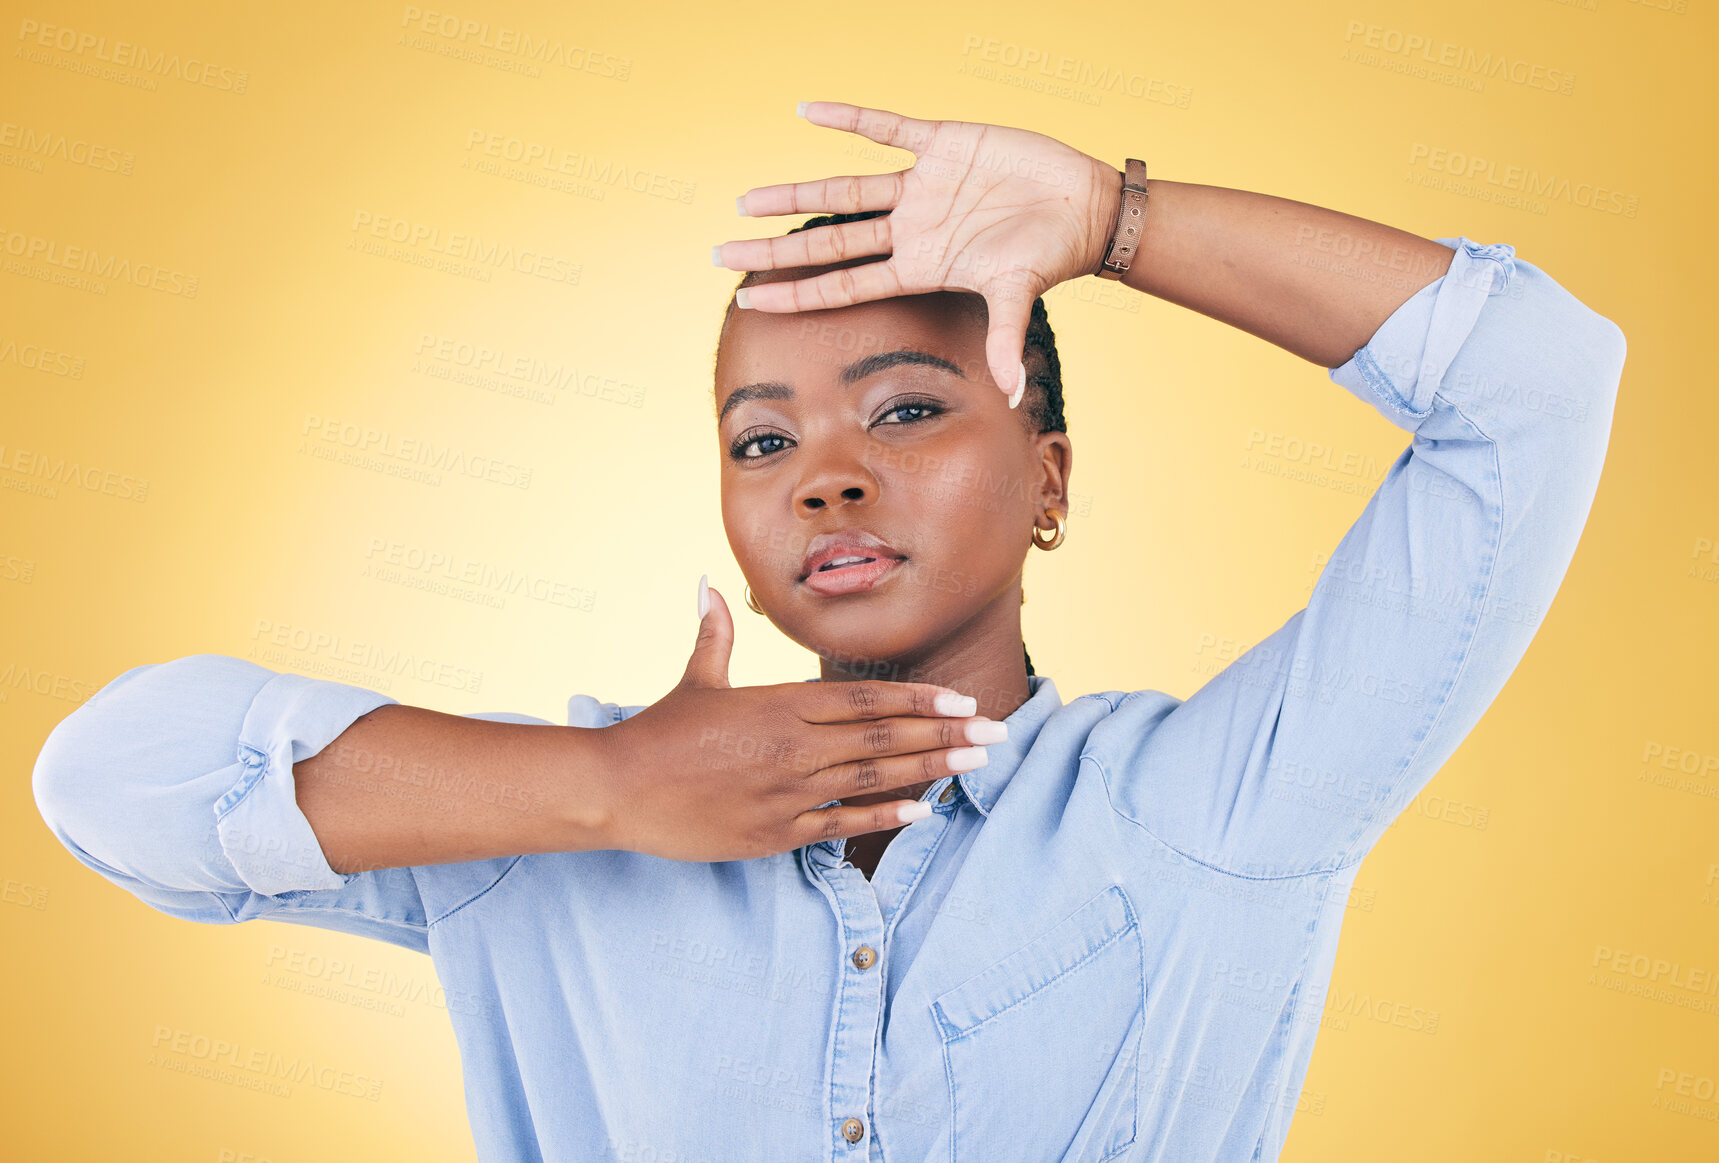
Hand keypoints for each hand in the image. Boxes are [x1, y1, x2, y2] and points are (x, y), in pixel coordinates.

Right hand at [590, 580, 1006, 862]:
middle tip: (998, 735)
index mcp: (780, 703)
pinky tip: (923, 811)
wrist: (616, 788)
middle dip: (947, 733)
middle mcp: (793, 745)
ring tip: (976, 764)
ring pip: (874, 776)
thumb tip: (708, 583)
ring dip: (931, 768)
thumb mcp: (696, 678)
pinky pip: (842, 823)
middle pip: (884, 735)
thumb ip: (714, 633)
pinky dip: (884, 815)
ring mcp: (787, 792)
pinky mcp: (774, 833)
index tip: (963, 701)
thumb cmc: (658, 732)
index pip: (867, 698)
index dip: (920, 699)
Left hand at [715, 100, 1122, 407]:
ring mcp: (920, 187)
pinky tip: (805, 111)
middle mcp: (909, 229)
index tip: (748, 300)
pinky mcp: (942, 142)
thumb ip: (1007, 339)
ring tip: (745, 200)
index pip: (843, 284)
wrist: (1083, 207)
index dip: (796, 293)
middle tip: (720, 253)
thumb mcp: (1020, 297)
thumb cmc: (1050, 256)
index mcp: (919, 266)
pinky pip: (886, 126)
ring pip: (844, 191)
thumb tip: (1016, 397)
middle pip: (827, 241)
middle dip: (774, 250)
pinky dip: (849, 117)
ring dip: (795, 194)